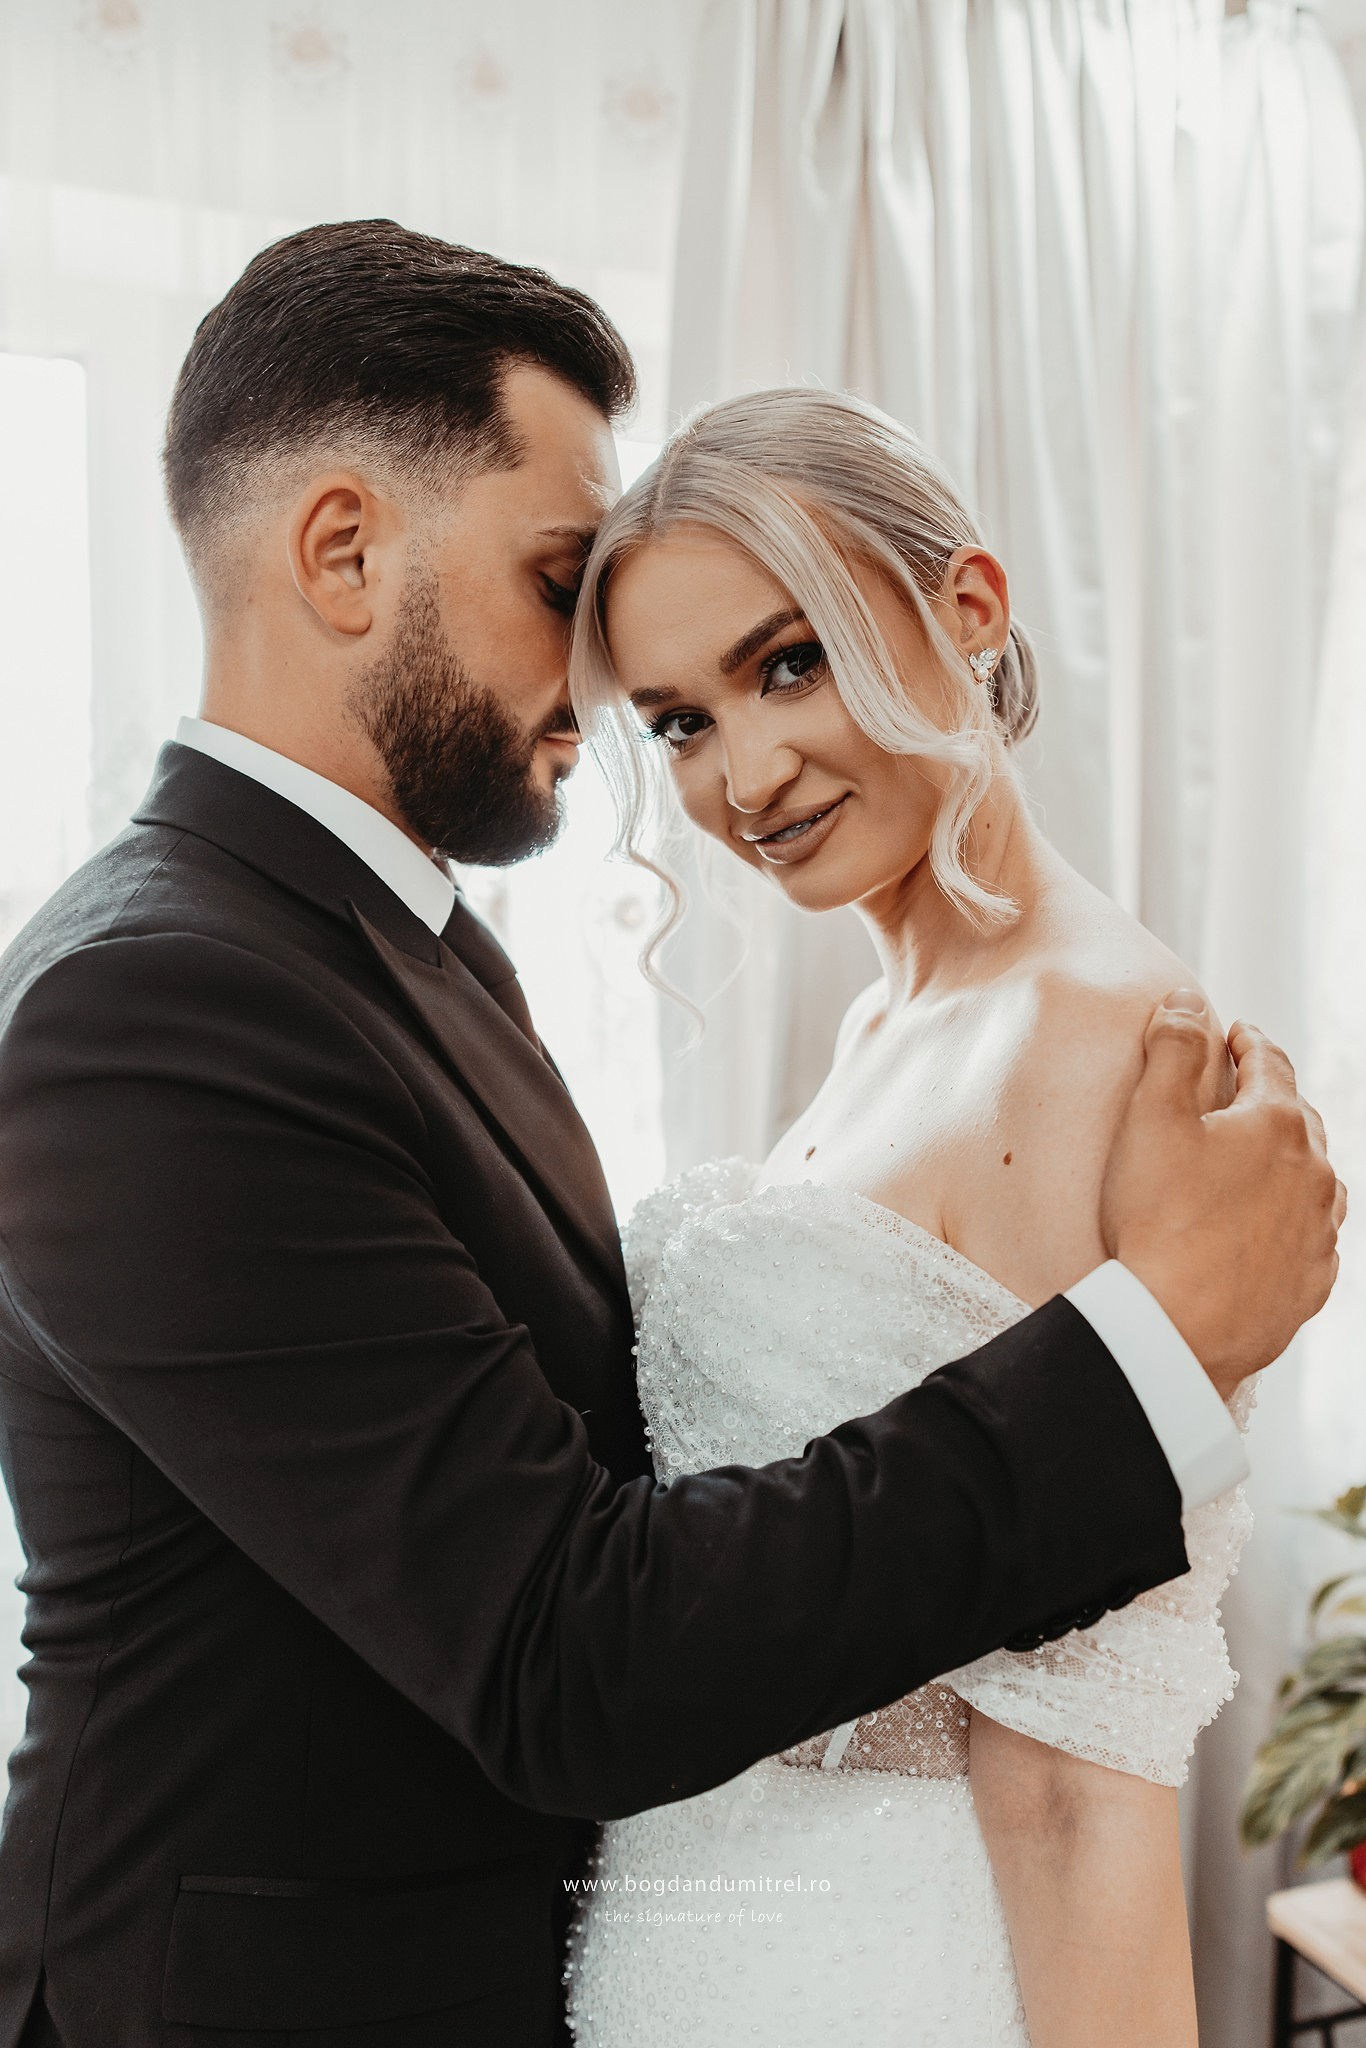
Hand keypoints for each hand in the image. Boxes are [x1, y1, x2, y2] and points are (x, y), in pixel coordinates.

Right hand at [1100, 992, 1345, 1398]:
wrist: (1178, 1328)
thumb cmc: (1159, 1220)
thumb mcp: (1151, 1118)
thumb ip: (1173, 1049)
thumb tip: (1188, 1000)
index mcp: (1278, 1124)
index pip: (1268, 1062)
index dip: (1245, 1042)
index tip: (1231, 1035)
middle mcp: (1315, 1174)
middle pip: (1299, 1119)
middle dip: (1271, 1100)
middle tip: (1240, 1094)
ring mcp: (1319, 1232)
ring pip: (1316, 1180)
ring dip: (1290, 1163)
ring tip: (1260, 1164)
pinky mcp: (1311, 1283)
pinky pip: (1312, 1238)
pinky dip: (1293, 1222)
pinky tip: (1268, 1230)